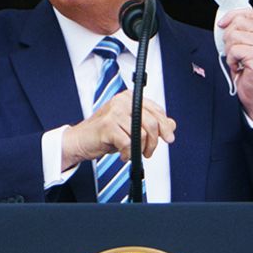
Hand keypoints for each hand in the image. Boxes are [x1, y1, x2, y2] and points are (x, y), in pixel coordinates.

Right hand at [61, 90, 176, 170]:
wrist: (80, 140)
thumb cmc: (104, 133)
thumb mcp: (130, 126)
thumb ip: (150, 123)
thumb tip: (172, 124)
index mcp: (129, 98)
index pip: (156, 110)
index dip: (165, 126)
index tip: (169, 138)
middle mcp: (122, 101)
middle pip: (152, 122)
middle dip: (154, 142)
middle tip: (148, 152)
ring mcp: (114, 112)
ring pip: (142, 134)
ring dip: (139, 150)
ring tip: (131, 153)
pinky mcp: (108, 125)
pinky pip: (129, 144)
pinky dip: (128, 154)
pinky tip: (122, 154)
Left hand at [217, 8, 252, 124]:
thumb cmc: (250, 74)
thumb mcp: (246, 49)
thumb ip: (241, 34)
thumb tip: (223, 23)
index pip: (247, 13)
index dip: (231, 16)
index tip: (221, 25)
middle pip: (237, 22)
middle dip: (228, 38)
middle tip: (232, 52)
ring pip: (233, 36)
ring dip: (229, 51)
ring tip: (236, 61)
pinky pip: (234, 50)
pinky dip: (231, 60)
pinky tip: (238, 67)